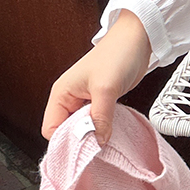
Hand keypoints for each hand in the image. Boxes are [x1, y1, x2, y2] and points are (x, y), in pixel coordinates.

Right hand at [41, 10, 152, 147]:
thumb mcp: (106, 89)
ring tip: (106, 142)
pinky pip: (96, 123)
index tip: (83, 150)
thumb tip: (97, 142)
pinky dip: (102, 129)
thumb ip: (100, 117)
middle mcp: (70, 99)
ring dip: (93, 136)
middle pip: (66, 131)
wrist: (138, 40)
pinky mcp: (100, 102)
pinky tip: (112, 133)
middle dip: (80, 141)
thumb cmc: (117, 55)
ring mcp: (85, 101)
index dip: (65, 141)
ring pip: (82, 128)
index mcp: (61, 94)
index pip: (51, 129)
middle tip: (97, 148)